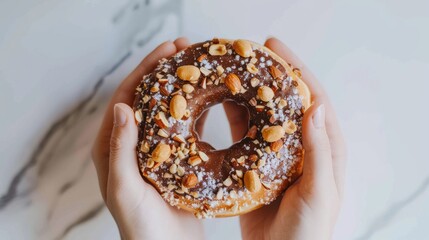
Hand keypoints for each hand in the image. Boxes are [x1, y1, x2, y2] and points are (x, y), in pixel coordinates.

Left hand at [91, 38, 204, 239]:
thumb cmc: (140, 229)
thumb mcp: (125, 190)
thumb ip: (120, 151)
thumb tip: (122, 106)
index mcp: (114, 147)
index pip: (128, 98)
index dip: (146, 70)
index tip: (168, 49)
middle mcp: (134, 144)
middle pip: (150, 97)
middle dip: (168, 70)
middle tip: (189, 48)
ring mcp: (157, 150)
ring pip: (170, 108)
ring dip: (185, 86)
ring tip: (202, 65)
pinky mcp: (178, 158)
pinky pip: (188, 127)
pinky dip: (199, 110)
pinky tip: (214, 99)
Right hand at [224, 38, 346, 239]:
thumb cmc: (308, 232)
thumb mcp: (319, 192)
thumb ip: (319, 151)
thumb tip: (316, 106)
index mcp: (323, 149)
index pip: (312, 100)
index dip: (295, 71)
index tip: (274, 48)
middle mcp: (300, 146)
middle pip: (284, 101)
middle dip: (268, 74)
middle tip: (249, 52)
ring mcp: (275, 154)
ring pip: (262, 115)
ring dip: (248, 93)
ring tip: (231, 71)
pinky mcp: (255, 164)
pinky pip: (244, 134)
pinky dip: (234, 117)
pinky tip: (221, 103)